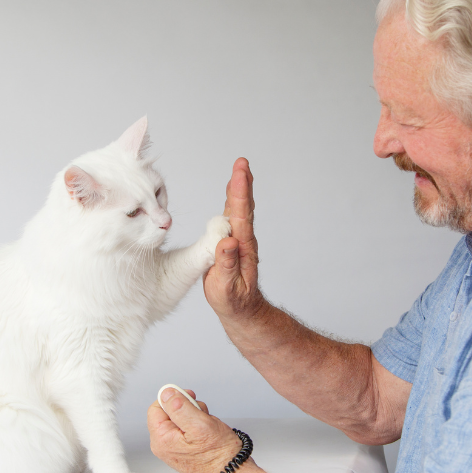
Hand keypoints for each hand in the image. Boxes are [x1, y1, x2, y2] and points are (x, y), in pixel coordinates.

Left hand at [148, 387, 244, 472]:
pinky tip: (208, 432)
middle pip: (168, 412)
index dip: (173, 398)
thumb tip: (166, 393)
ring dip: (195, 416)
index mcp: (162, 439)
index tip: (189, 398)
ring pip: (180, 418)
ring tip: (208, 426)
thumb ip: (180, 407)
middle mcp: (164, 444)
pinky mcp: (184, 448)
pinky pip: (187, 428)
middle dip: (187, 408)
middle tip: (202, 415)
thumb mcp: (200, 424)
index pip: (157, 407)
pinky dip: (198, 424)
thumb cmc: (219, 455)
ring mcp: (174, 447)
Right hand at [203, 157, 265, 321]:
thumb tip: (227, 242)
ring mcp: (239, 241)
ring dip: (240, 188)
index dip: (240, 194)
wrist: (241, 310)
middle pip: (244, 208)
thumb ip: (227, 265)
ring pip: (241, 210)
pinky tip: (233, 191)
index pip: (241, 216)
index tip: (240, 173)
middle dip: (242, 184)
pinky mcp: (233, 243)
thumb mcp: (228, 288)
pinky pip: (234, 217)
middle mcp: (243, 240)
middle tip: (242, 163)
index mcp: (242, 248)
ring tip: (240, 169)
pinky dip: (234, 200)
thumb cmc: (234, 301)